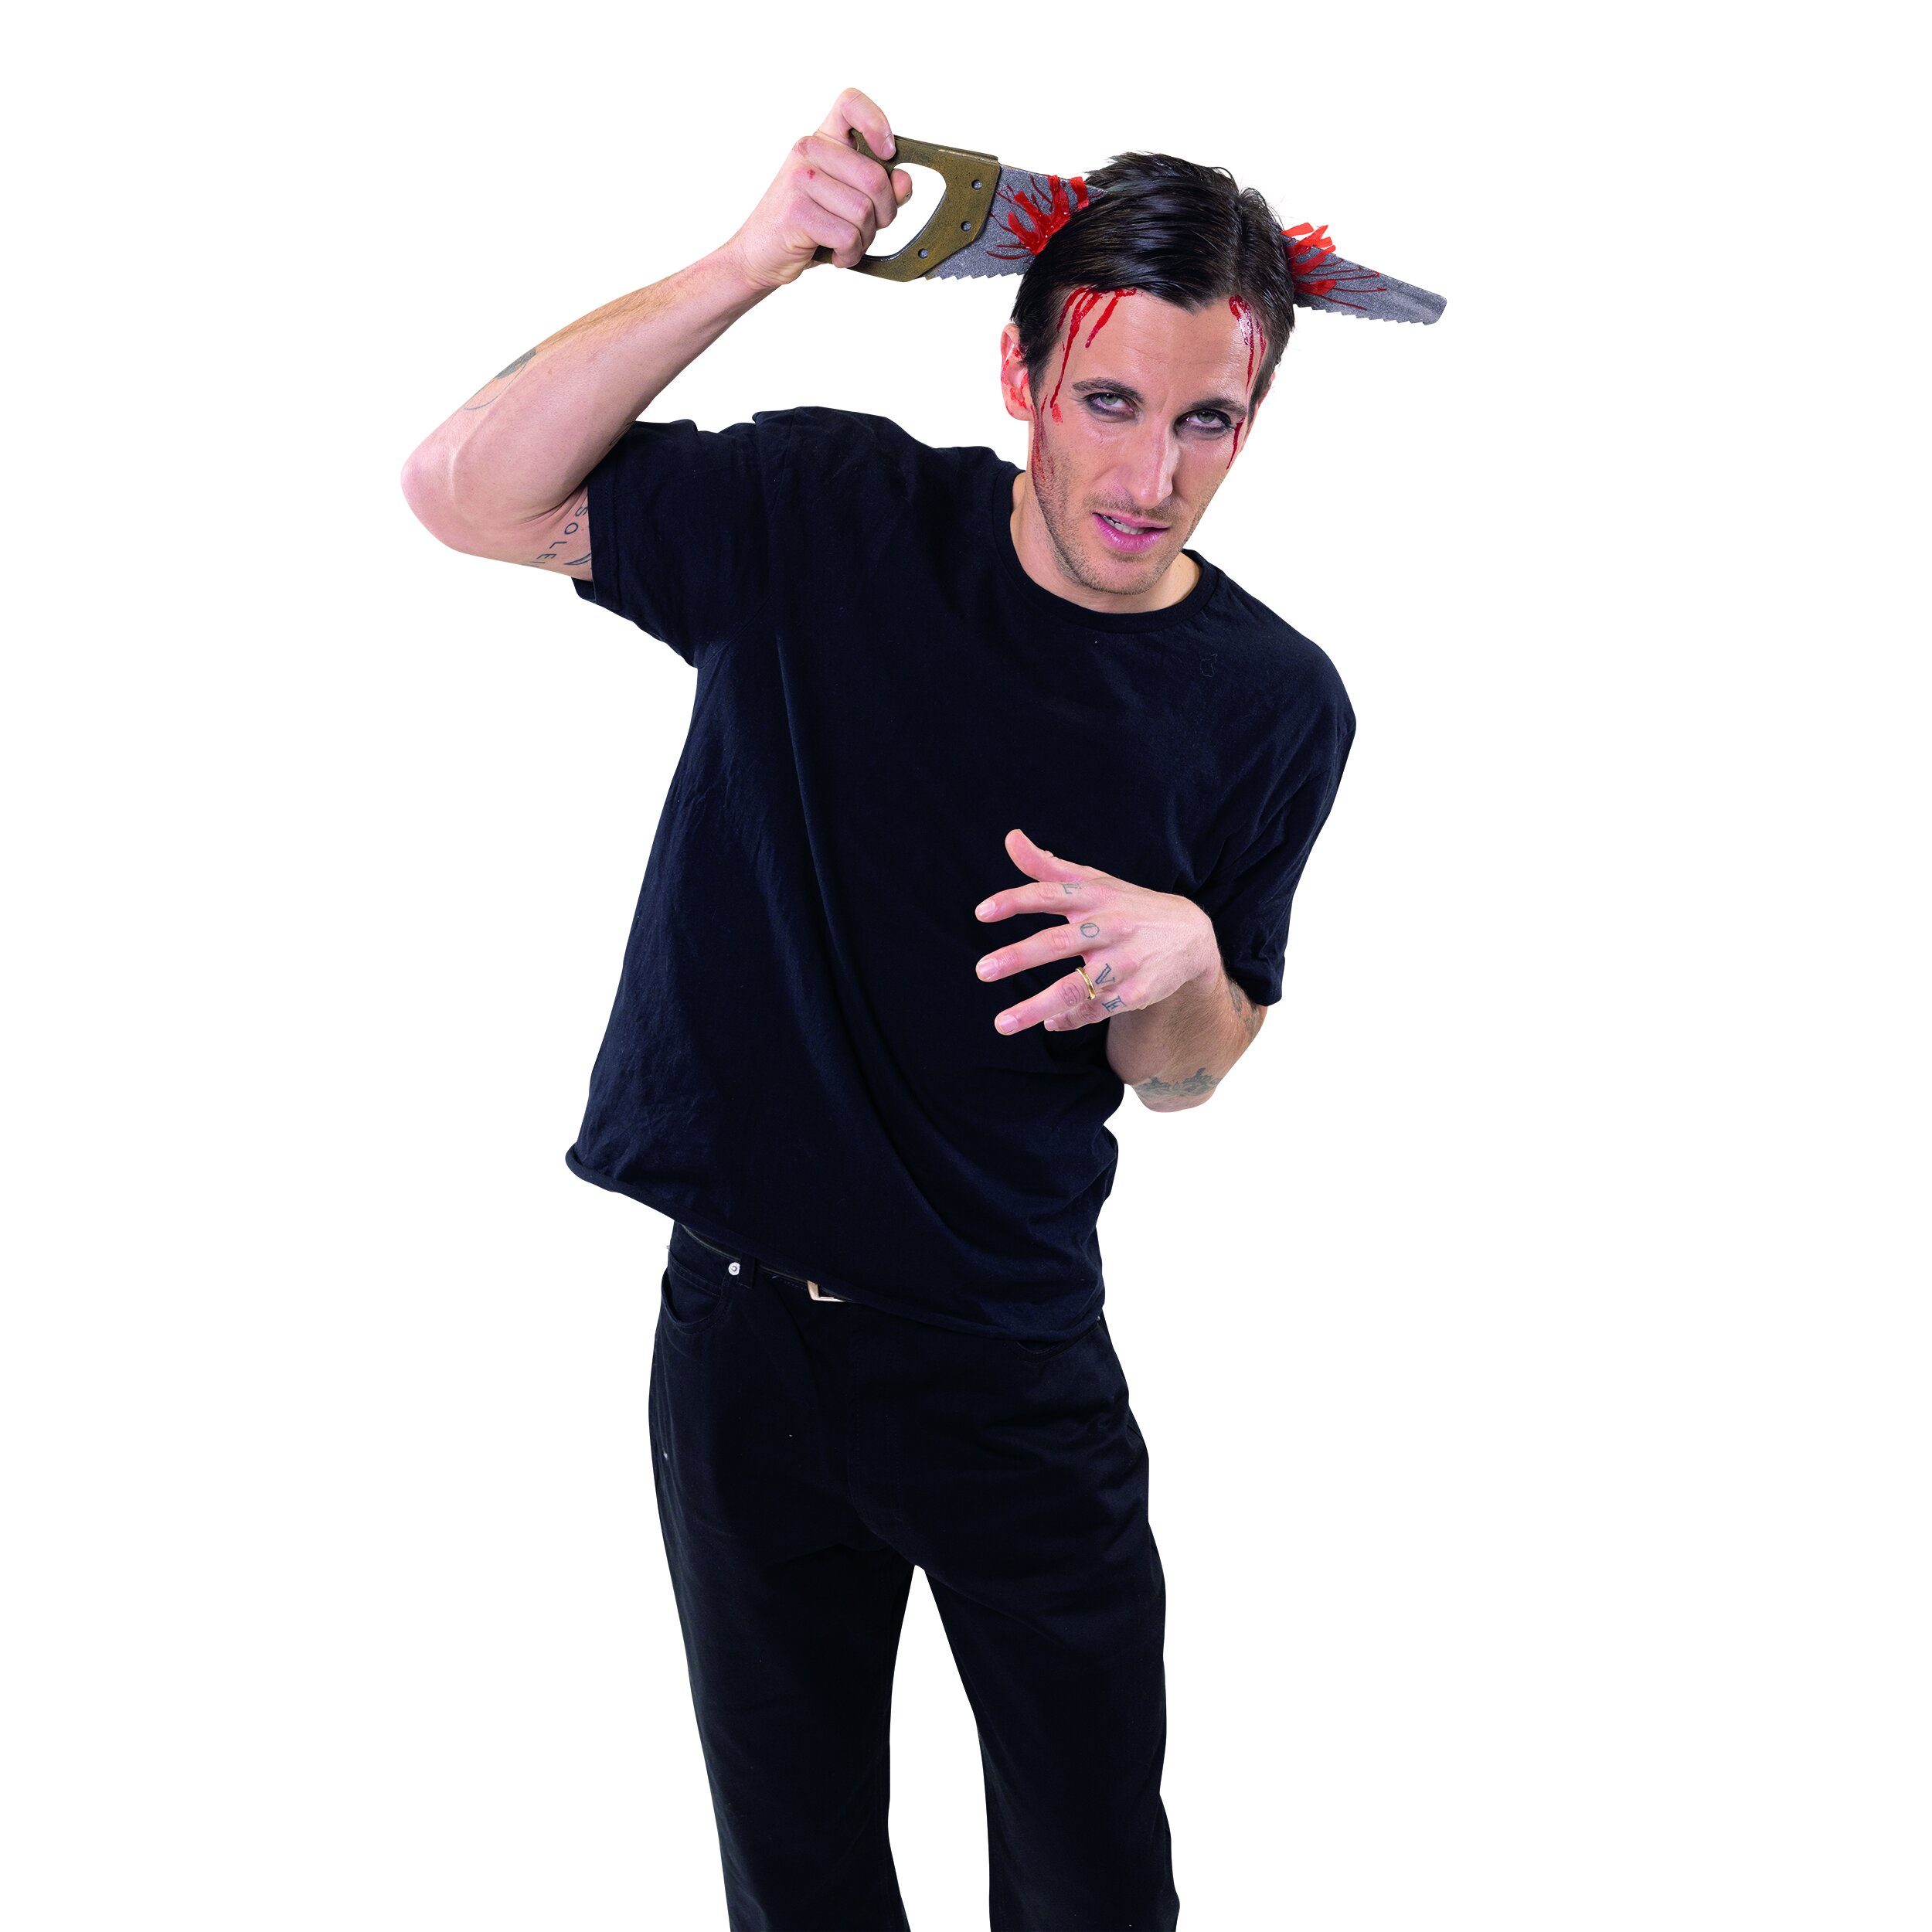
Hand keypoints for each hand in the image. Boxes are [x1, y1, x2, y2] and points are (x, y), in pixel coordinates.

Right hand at [727, 87, 913, 290]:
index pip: (850, 103)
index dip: (877, 123)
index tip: (888, 152)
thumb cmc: (808, 226)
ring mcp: (800, 179)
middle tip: (866, 228)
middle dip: (883, 214)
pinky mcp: (797, 211)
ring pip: (864, 211)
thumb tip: (904, 181)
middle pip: (875, 178)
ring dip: (864, 239)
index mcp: (823, 140)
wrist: (761, 254)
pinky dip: (849, 254)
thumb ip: (879, 189)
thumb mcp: (848, 203)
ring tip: (845, 243)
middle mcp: (809, 151)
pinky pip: (847, 235)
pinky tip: (836, 254)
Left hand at [973, 828, 1221, 1034]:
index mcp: (1095, 897)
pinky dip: (1070, 1019)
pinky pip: (1096, 1010)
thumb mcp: (1096, 881)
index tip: (982, 912)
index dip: (1015, 901)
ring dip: (1037, 1006)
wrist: (1191, 936)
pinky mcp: (1136, 993)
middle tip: (982, 970)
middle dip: (1018, 957)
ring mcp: (1124, 962)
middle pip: (1059, 942)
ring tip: (1002, 1022)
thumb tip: (1010, 838)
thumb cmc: (1130, 905)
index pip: (1050, 894)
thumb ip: (1049, 866)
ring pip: (1076, 987)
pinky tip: (1048, 1023)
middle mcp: (1109, 927)